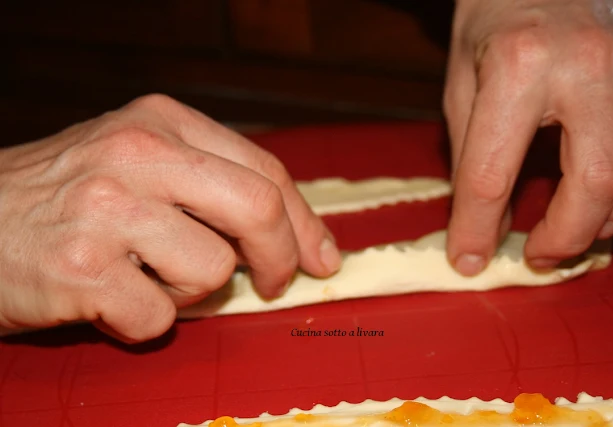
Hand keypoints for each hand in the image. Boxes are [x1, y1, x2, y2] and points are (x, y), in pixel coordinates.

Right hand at [0, 94, 340, 341]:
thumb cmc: (64, 197)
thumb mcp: (138, 162)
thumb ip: (210, 185)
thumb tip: (293, 236)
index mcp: (161, 121)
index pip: (265, 171)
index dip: (303, 222)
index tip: (320, 257)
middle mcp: (137, 153)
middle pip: (258, 209)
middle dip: (279, 257)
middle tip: (271, 284)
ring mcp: (107, 209)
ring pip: (211, 271)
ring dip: (185, 291)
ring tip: (140, 276)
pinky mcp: (81, 268)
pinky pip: (158, 316)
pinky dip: (141, 321)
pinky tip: (107, 298)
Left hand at [443, 0, 612, 274]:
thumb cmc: (491, 23)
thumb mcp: (462, 87)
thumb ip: (474, 158)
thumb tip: (486, 224)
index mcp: (519, 68)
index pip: (494, 173)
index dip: (476, 228)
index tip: (466, 258)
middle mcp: (589, 68)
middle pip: (595, 181)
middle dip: (564, 237)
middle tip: (535, 256)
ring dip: (612, 219)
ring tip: (574, 229)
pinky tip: (608, 198)